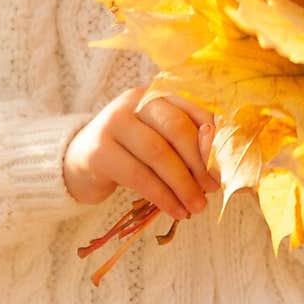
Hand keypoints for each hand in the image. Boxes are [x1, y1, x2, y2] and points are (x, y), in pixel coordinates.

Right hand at [62, 84, 218, 219]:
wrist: (79, 162)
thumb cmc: (132, 152)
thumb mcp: (160, 139)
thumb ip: (187, 144)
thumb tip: (221, 168)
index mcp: (157, 93)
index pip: (194, 108)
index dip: (213, 139)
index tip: (224, 167)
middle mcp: (135, 101)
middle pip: (176, 128)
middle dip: (199, 163)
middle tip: (211, 189)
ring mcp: (113, 122)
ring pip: (158, 153)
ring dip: (183, 185)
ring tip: (196, 207)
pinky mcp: (99, 151)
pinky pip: (139, 176)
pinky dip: (162, 196)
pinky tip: (175, 211)